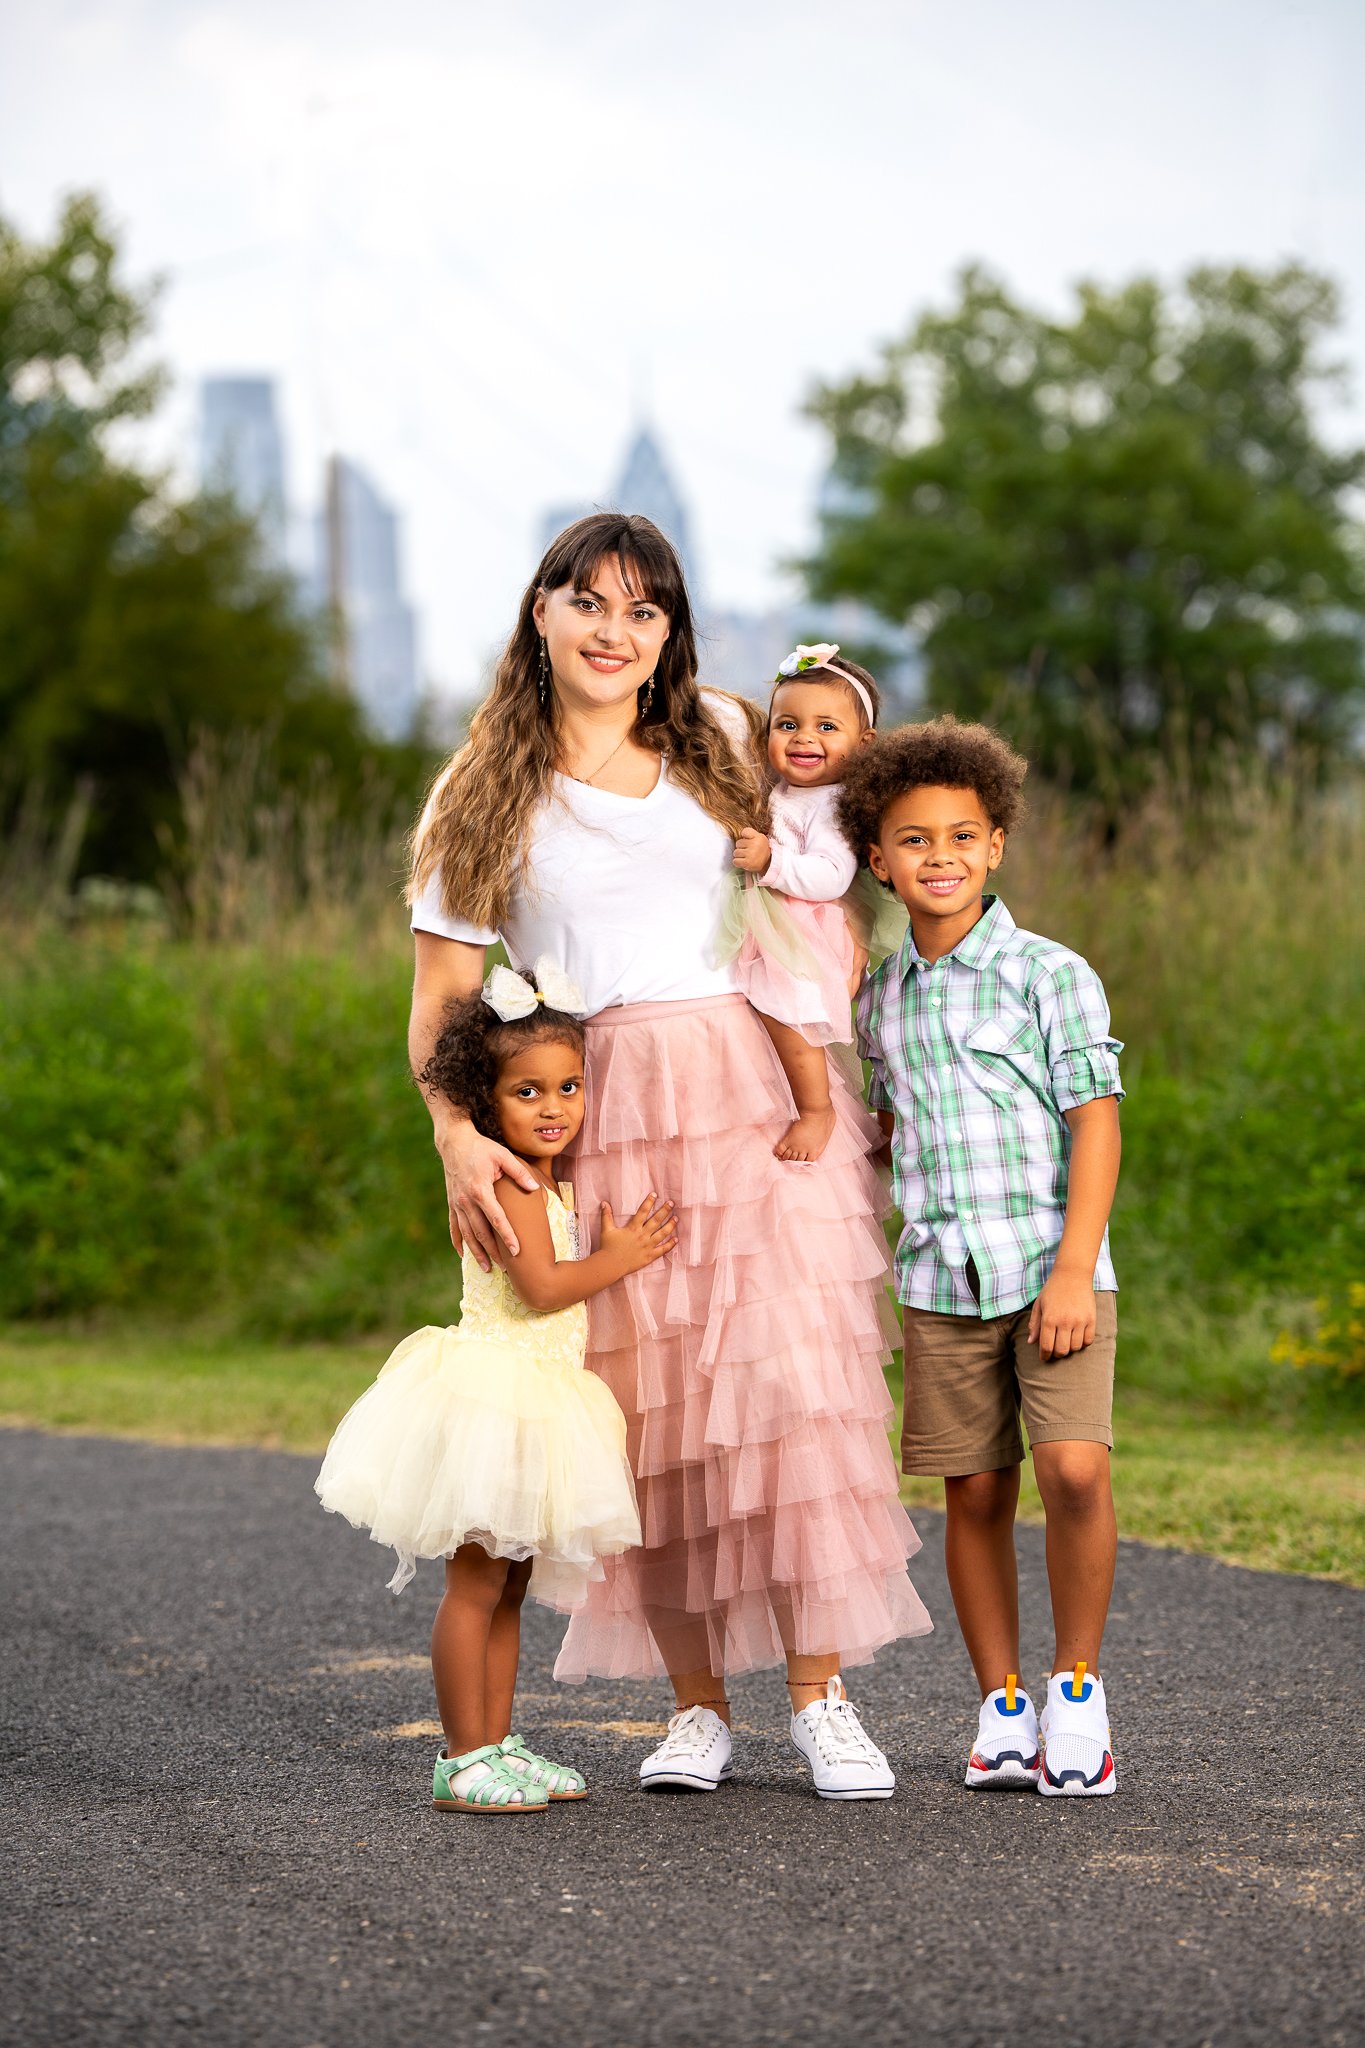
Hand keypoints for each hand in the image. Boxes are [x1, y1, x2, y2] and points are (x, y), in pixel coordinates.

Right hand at [435, 1116, 539, 1271]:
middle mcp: (466, 1200)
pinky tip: (464, 1254)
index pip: (496, 1219)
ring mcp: (457, 1203)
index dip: (507, 1236)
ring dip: (477, 1253)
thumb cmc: (481, 1148)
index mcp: (480, 1190)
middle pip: (481, 1232)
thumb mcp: (503, 1155)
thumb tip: (536, 1189)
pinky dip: (458, 1242)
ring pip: (467, 1234)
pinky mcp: (451, 1203)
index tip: (516, 1251)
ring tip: (488, 1268)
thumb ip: (519, 1172)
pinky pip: (454, 1227)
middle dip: (494, 1252)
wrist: (454, 1142)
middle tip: (506, 1268)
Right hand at [600, 1194, 677, 1272]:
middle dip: (665, 1211)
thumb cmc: (608, 1248)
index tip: (655, 1194)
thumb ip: (606, 1216)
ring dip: (670, 1225)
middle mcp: (642, 1235)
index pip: (643, 1212)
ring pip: (662, 1234)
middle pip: (656, 1221)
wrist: (611, 1265)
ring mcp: (647, 1246)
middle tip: (672, 1203)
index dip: (649, 1202)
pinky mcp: (650, 1256)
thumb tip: (604, 1203)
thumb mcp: (606, 1230)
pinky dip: (670, 1245)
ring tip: (676, 1218)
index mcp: (633, 1228)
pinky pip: (662, 1250)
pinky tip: (676, 1239)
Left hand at [732, 827, 771, 875]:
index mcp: (759, 837)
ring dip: (739, 855)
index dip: (744, 836)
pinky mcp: (747, 863)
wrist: (768, 862)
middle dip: (741, 847)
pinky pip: (735, 861)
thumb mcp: (759, 837)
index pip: (745, 831)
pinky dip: (738, 862)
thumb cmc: (761, 849)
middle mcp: (755, 844)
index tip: (748, 840)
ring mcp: (751, 854)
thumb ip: (750, 833)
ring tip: (747, 856)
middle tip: (748, 850)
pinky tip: (744, 862)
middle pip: (738, 843)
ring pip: (736, 852)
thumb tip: (740, 835)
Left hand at [1027, 1267, 1097, 1360]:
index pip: (1046, 1347)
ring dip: (1069, 1348)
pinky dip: (1082, 1343)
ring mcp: (1079, 1321)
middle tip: (1055, 1350)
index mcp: (1049, 1319)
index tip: (1044, 1357)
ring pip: (1075, 1347)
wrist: (1072, 1274)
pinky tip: (1077, 1337)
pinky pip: (1088, 1340)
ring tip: (1066, 1341)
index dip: (1044, 1356)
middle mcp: (1064, 1322)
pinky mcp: (1091, 1319)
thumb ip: (1034, 1325)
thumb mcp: (1039, 1305)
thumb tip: (1031, 1343)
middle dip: (1056, 1354)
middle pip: (1061, 1351)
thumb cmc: (1053, 1290)